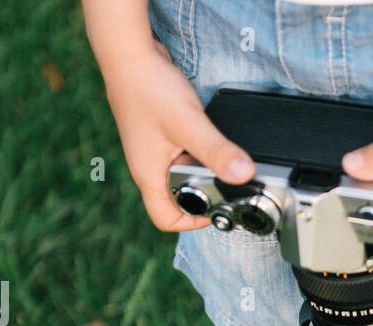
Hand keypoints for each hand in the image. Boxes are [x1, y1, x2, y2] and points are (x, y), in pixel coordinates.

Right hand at [100, 40, 254, 231]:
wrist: (129, 54)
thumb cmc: (147, 88)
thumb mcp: (189, 124)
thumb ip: (217, 151)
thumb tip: (243, 175)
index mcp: (149, 176)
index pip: (165, 219)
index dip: (191, 223)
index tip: (215, 208)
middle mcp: (148, 168)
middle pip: (176, 200)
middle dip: (201, 194)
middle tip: (222, 180)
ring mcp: (153, 152)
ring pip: (180, 177)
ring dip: (201, 172)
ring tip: (217, 157)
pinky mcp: (160, 136)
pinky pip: (181, 156)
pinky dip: (197, 153)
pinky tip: (208, 138)